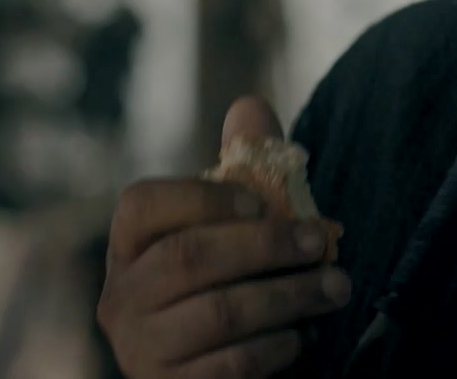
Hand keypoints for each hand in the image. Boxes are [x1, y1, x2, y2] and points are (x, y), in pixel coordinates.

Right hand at [98, 97, 352, 377]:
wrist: (207, 375)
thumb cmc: (223, 284)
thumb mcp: (231, 228)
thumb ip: (242, 169)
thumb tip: (250, 104)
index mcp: (128, 245)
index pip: (142, 204)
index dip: (202, 198)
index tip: (259, 202)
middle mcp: (121, 297)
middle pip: (189, 258)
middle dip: (266, 246)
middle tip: (319, 242)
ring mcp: (141, 349)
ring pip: (219, 312)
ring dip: (289, 297)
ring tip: (335, 287)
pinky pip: (231, 365)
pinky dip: (277, 347)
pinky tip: (303, 336)